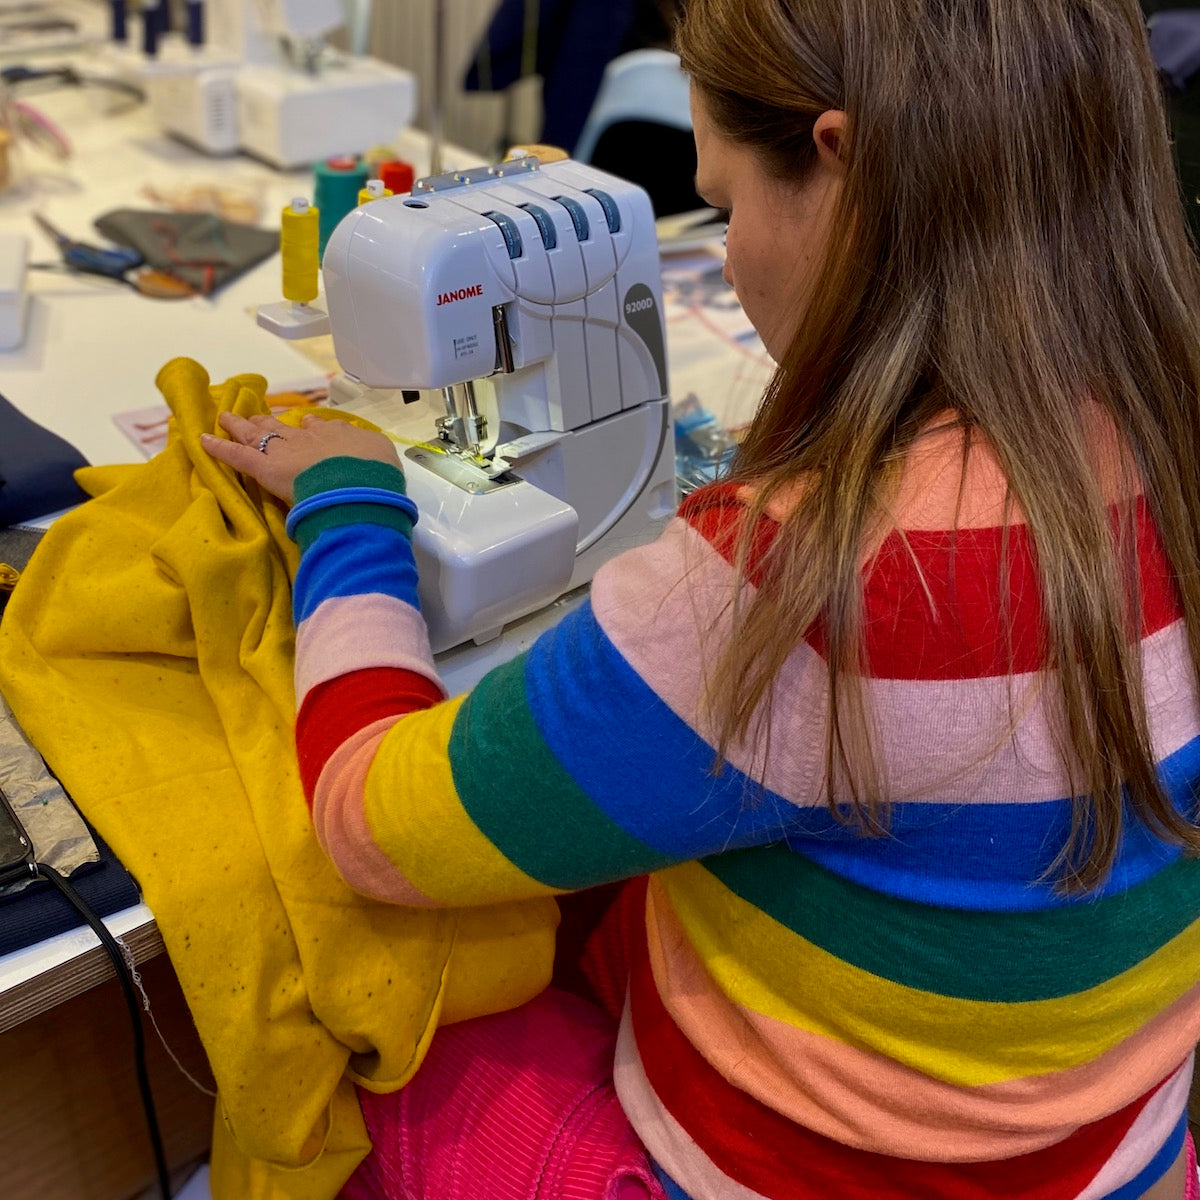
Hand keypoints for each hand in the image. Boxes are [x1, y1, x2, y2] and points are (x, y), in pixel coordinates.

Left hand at [200, 412, 401, 504]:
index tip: (306, 426)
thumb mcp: (384, 458)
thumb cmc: (374, 474)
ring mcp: (285, 450)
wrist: (358, 483)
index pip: (321, 429)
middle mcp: (309, 437)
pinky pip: (237, 455)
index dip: (311, 428)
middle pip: (286, 426)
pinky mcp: (264, 467)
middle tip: (260, 417)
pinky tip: (202, 439)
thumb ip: (373, 454)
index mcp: (338, 436)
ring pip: (259, 433)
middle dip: (272, 421)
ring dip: (242, 425)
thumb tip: (371, 456)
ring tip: (228, 417)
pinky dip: (218, 447)